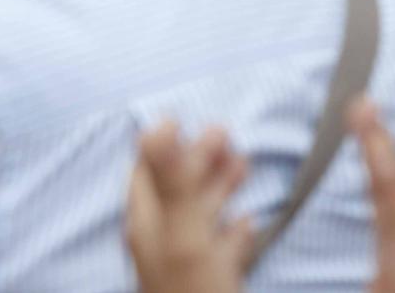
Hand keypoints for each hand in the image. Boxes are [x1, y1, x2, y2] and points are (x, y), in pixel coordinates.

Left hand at [125, 123, 252, 292]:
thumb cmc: (194, 292)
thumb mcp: (184, 231)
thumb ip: (172, 181)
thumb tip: (156, 125)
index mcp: (148, 226)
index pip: (146, 173)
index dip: (165, 145)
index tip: (187, 119)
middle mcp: (160, 244)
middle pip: (175, 191)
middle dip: (198, 160)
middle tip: (227, 135)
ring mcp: (183, 266)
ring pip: (197, 217)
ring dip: (218, 188)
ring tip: (244, 167)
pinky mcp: (207, 284)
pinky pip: (219, 249)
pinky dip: (232, 229)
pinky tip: (248, 224)